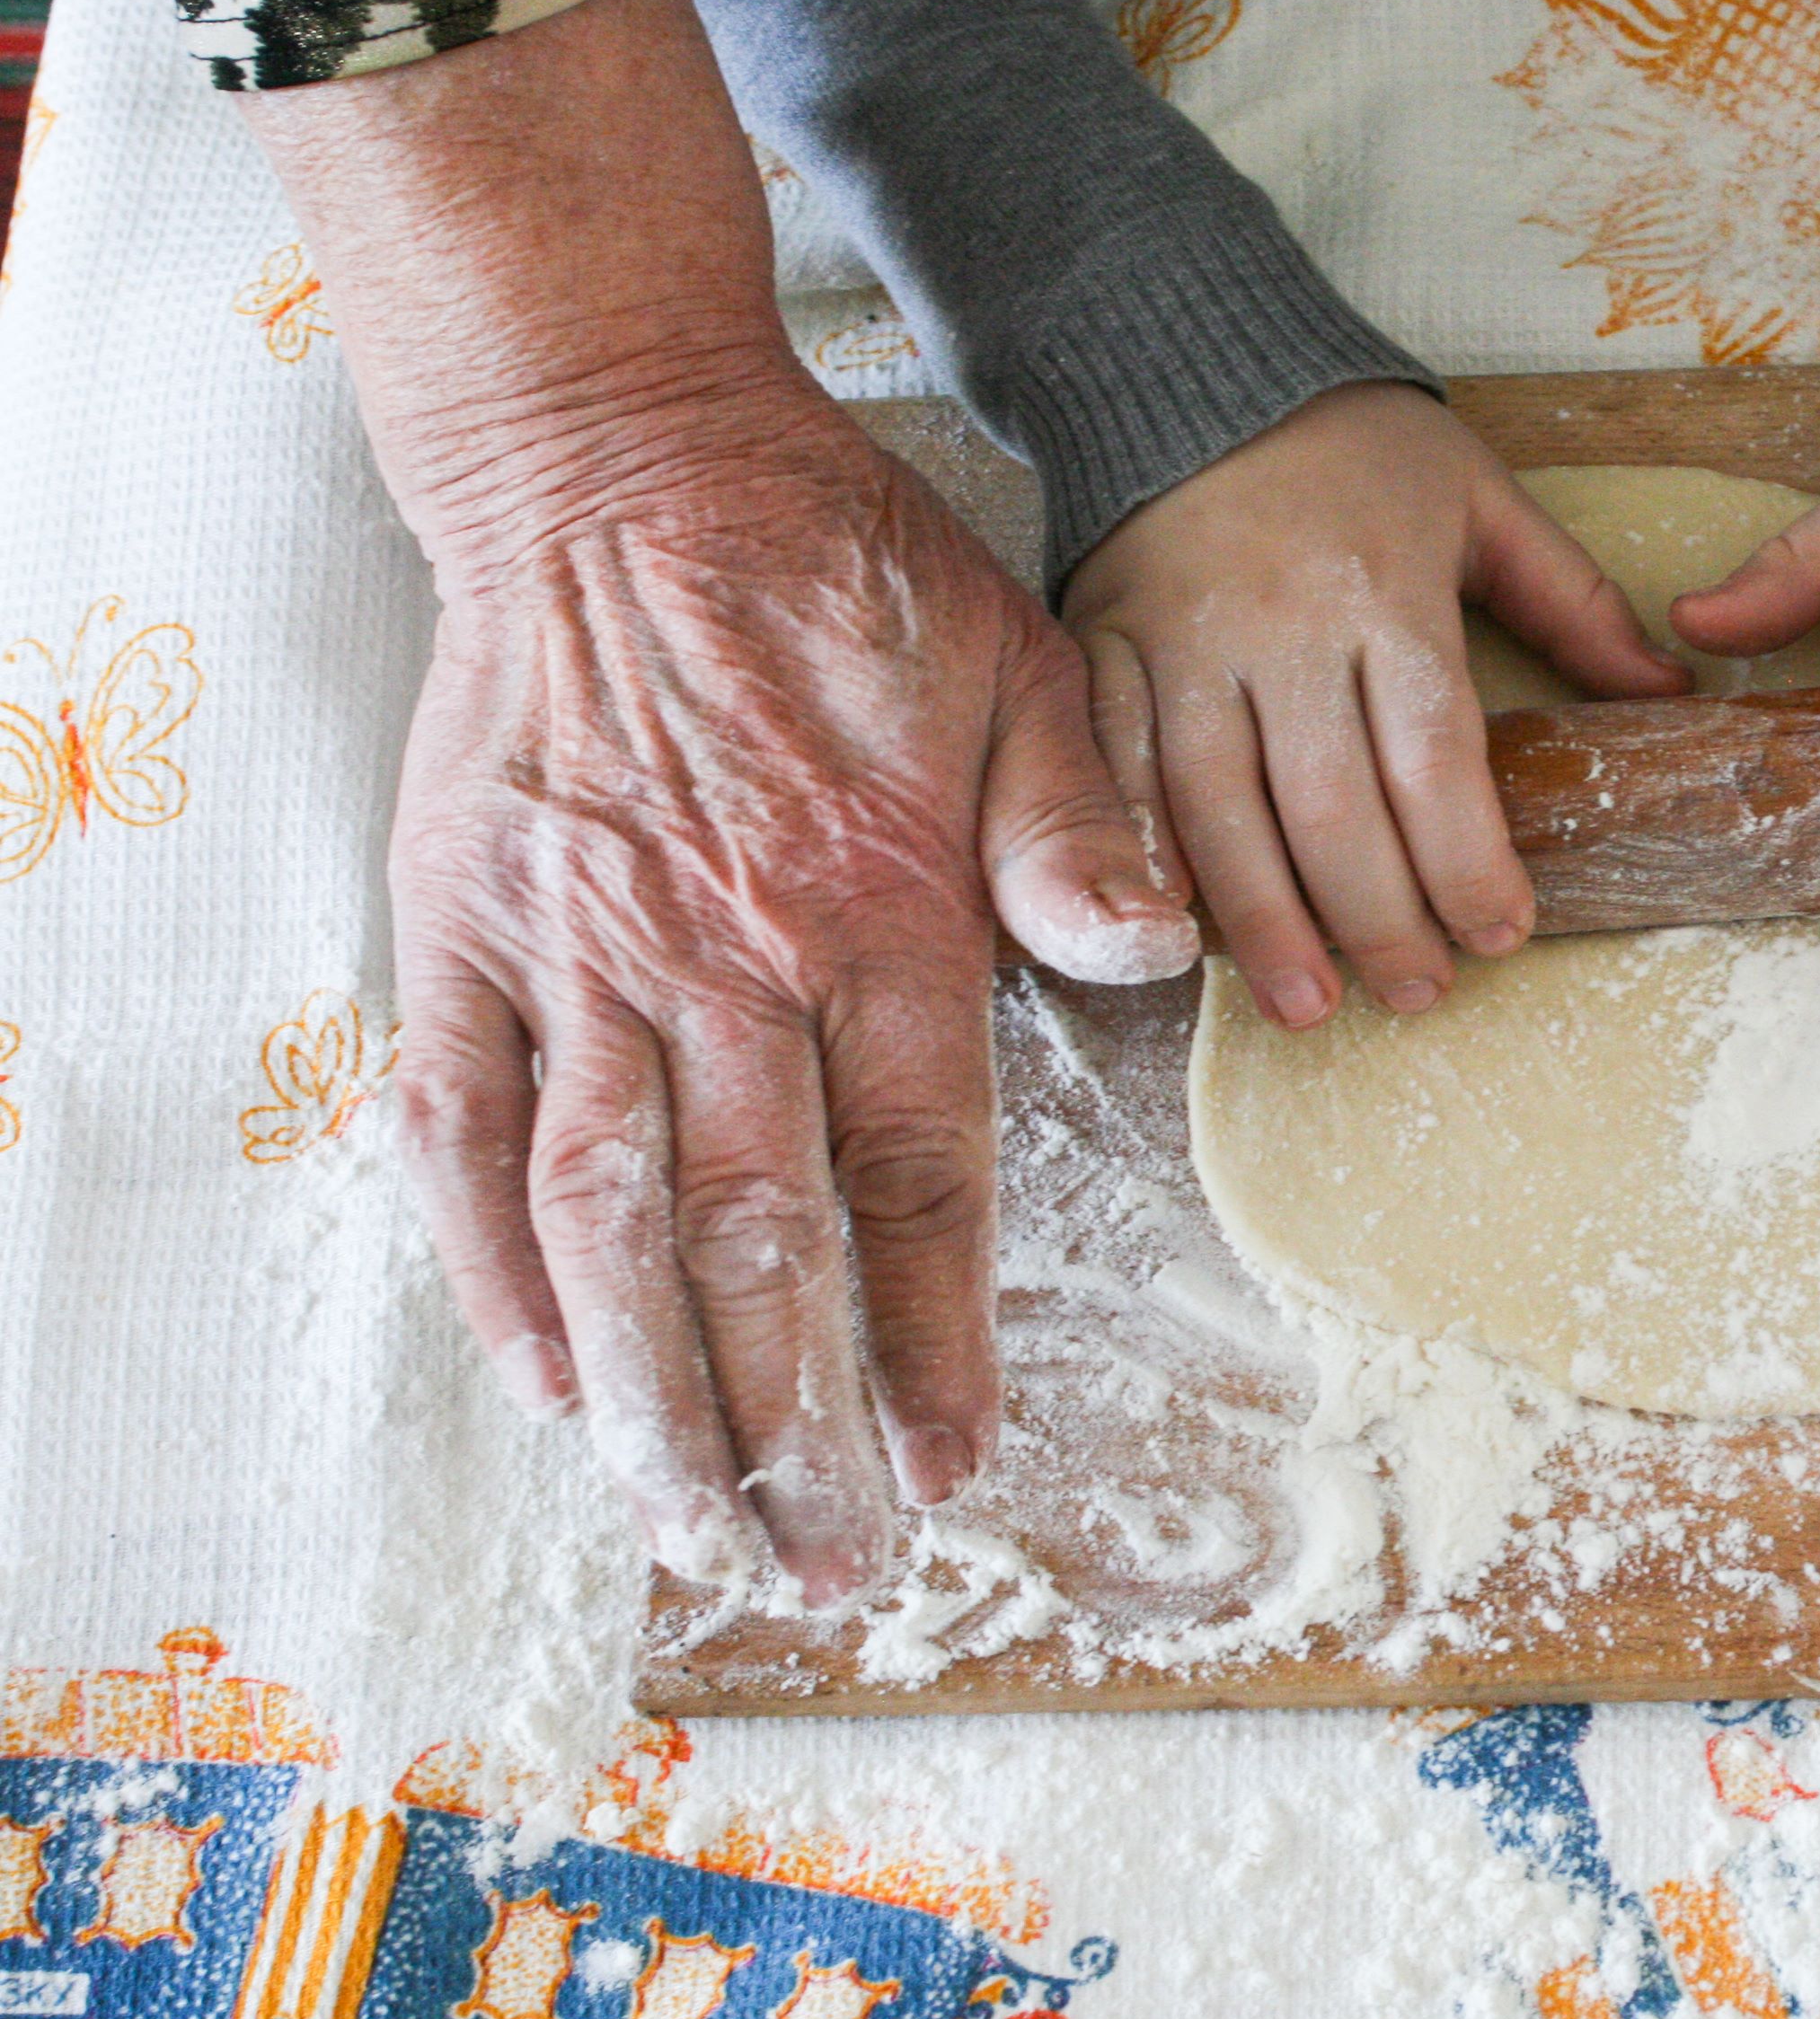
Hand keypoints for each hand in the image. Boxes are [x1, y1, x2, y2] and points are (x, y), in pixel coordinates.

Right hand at [245, 0, 1186, 1603]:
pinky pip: (461, 1133)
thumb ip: (1084, 832)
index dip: (935, 1334)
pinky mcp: (459, 932)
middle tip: (834, 1565)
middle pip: (760, 1242)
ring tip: (694, 1530)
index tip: (957, 1456)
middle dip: (800, 1426)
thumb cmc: (838, 569)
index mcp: (875, 911)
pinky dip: (493, 1270)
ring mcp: (575, 953)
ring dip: (651, 1395)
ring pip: (607, 1222)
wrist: (619, 453)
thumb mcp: (1022, 667)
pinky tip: (545, 1385)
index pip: (915, 1174)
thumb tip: (1159, 959)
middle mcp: (722, 959)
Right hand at [1064, 383, 1689, 1026]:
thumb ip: (1573, 602)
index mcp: (1385, 592)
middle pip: (1331, 807)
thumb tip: (1672, 693)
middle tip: (1420, 994)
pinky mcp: (1106, 648)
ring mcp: (1184, 644)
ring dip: (1267, 923)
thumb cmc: (1352, 443)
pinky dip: (1148, 858)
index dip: (1468, 862)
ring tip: (1309, 1006)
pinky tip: (1181, 937)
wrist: (1190, 362)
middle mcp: (1282, 627)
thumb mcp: (1480, 498)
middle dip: (1379, 919)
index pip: (1434, 756)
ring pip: (1219, 810)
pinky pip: (1119, 770)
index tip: (1502, 935)